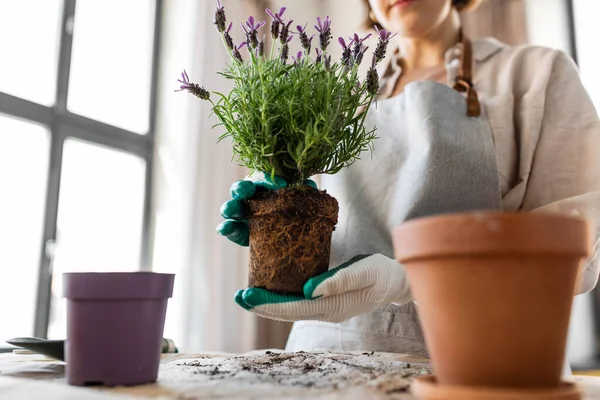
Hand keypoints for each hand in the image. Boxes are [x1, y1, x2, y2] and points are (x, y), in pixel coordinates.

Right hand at [216, 172, 315, 245]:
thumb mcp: (300, 200)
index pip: (262, 178)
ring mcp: (242, 214)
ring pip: (232, 207)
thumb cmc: (295, 211)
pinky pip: (229, 229)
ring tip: (230, 209)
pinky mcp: (238, 231)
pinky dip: (226, 228)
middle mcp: (250, 197)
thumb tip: (310, 186)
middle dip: (242, 188)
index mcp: (263, 185)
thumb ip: (303, 193)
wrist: (292, 237)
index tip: (282, 184)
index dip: (269, 179)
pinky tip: (224, 228)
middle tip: (246, 190)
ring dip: (230, 206)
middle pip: (241, 189)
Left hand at [234, 254, 411, 322]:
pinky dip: (280, 296)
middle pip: (287, 312)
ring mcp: (325, 308)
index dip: (269, 303)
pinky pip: (297, 301)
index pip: (294, 308)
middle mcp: (325, 311)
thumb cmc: (381, 273)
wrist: (396, 280)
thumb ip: (338, 281)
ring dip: (268, 302)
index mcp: (333, 306)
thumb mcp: (364, 271)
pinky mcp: (324, 300)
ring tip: (247, 294)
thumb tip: (308, 290)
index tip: (247, 295)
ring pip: (290, 308)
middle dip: (261, 305)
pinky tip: (269, 287)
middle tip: (239, 296)